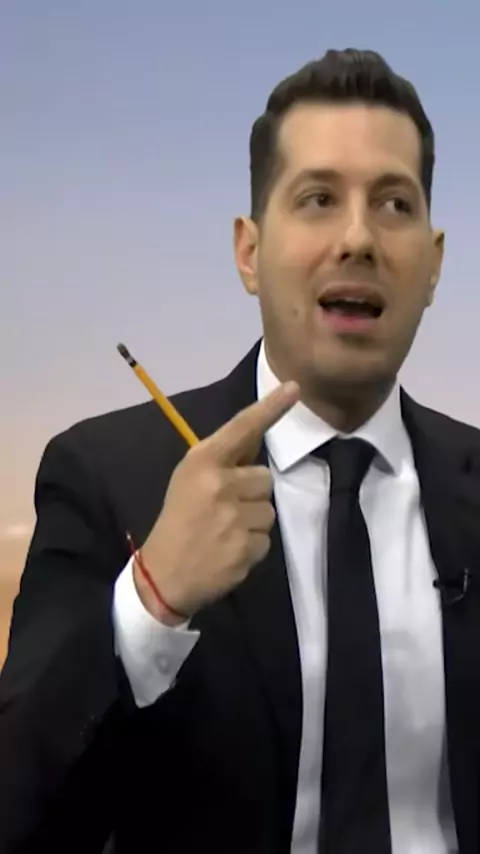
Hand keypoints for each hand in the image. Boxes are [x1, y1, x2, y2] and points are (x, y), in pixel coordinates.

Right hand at [136, 381, 298, 623]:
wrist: (163, 574)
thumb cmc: (178, 520)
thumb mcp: (189, 480)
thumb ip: (222, 461)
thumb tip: (257, 441)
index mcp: (202, 462)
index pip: (242, 428)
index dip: (270, 407)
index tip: (294, 388)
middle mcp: (220, 484)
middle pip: (264, 477)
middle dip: (250, 493)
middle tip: (223, 509)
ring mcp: (234, 517)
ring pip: (268, 508)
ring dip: (252, 520)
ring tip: (225, 531)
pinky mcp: (245, 546)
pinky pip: (266, 537)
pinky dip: (252, 545)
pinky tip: (229, 550)